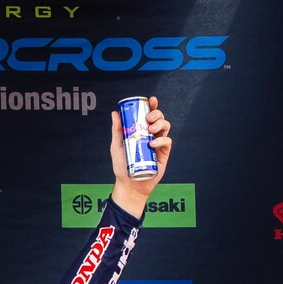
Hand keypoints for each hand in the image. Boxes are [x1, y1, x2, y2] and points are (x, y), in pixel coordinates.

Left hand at [108, 97, 171, 214]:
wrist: (130, 184)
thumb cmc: (122, 166)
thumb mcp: (117, 146)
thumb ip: (117, 130)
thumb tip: (115, 113)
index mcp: (142, 131)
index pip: (149, 115)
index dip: (153, 105)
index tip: (151, 99)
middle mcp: (152, 135)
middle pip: (159, 118)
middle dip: (156, 114)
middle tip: (148, 118)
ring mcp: (159, 144)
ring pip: (166, 127)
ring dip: (160, 124)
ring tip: (151, 130)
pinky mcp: (164, 154)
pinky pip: (167, 141)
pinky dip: (162, 139)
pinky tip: (153, 143)